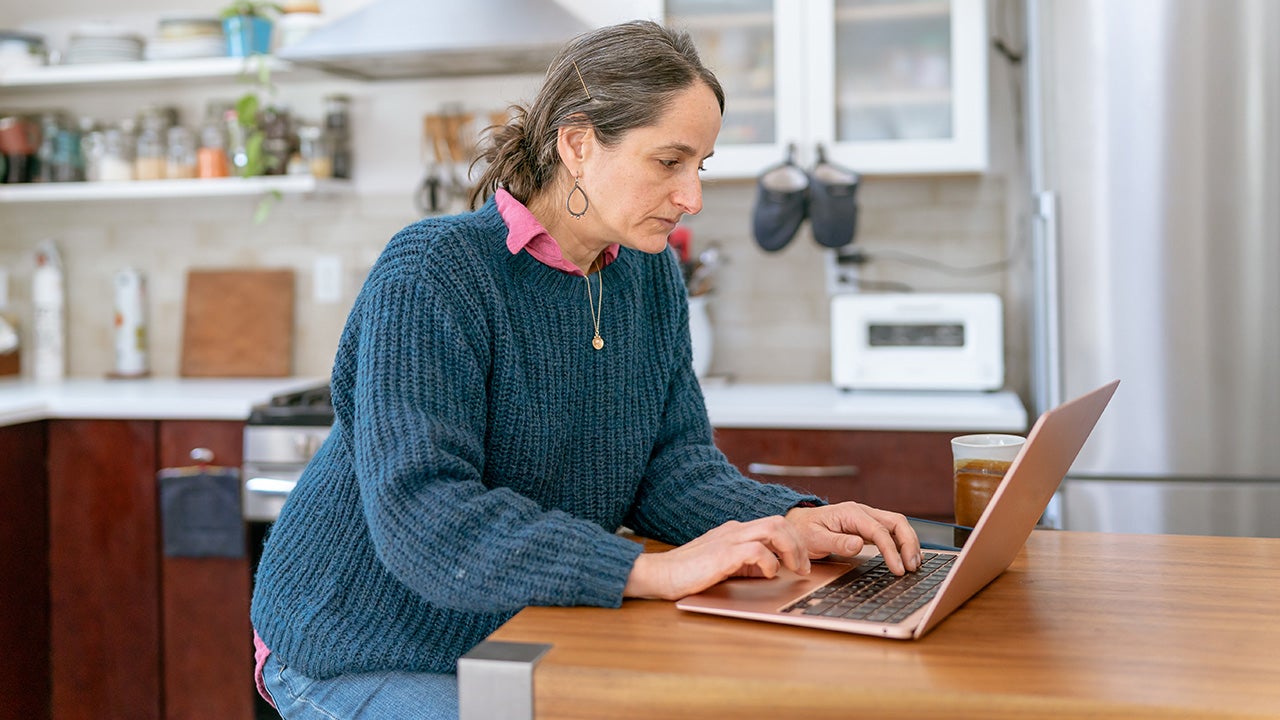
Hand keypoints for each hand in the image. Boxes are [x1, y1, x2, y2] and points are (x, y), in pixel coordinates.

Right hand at [623, 516, 810, 599]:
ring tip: (794, 570)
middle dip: (799, 545)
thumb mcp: (725, 566)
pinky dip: (769, 562)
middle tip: (804, 569)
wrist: (660, 574)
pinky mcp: (722, 554)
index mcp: (735, 531)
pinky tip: (767, 575)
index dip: (795, 543)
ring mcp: (728, 539)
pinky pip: (756, 550)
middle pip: (779, 522)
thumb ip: (746, 563)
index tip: (802, 564)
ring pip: (773, 529)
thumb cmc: (689, 573)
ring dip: (791, 550)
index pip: (774, 526)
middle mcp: (735, 530)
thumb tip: (772, 568)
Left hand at [784, 503, 921, 574]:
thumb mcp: (815, 538)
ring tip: (914, 564)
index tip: (898, 569)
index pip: (879, 531)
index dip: (892, 551)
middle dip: (909, 543)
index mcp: (851, 513)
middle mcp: (862, 512)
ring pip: (897, 525)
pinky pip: (891, 532)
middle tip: (912, 566)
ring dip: (909, 543)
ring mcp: (867, 518)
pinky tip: (907, 557)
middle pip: (896, 522)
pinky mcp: (868, 527)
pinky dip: (902, 543)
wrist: (797, 524)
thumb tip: (859, 545)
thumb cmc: (804, 531)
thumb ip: (837, 542)